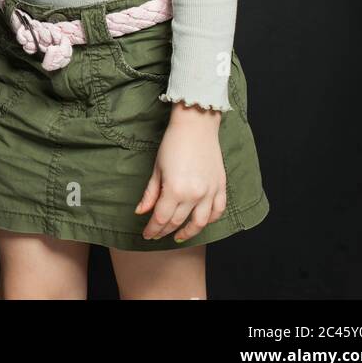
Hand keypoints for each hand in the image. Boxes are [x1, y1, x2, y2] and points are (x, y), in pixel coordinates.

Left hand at [133, 107, 226, 242]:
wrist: (196, 126)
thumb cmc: (173, 143)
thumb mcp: (157, 168)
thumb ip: (150, 193)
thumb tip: (141, 212)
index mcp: (175, 190)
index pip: (162, 218)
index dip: (153, 229)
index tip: (147, 235)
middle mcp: (194, 195)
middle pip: (178, 221)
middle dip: (165, 231)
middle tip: (157, 235)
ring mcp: (210, 192)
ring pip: (200, 223)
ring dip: (188, 232)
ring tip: (179, 236)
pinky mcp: (220, 187)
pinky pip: (218, 211)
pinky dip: (210, 220)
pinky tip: (201, 222)